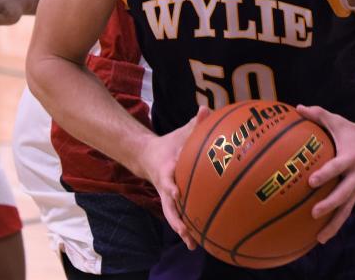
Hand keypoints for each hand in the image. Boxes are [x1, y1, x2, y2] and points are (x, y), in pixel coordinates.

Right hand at [136, 107, 210, 249]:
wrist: (147, 157)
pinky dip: (187, 228)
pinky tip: (199, 241)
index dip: (172, 187)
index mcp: (167, 170)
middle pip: (169, 207)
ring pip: (174, 216)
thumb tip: (206, 109)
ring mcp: (167, 197)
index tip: (177, 194)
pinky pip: (180, 216)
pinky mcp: (172, 202)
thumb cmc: (170, 144)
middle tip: (186, 232)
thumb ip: (195, 123)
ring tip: (193, 245)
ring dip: (182, 230)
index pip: (168, 180)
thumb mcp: (180, 132)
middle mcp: (166, 187)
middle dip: (177, 220)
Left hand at [297, 105, 354, 244]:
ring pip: (346, 210)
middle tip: (313, 212)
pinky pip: (345, 213)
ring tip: (319, 239)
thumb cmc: (351, 131)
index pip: (338, 167)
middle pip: (344, 194)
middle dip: (330, 204)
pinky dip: (335, 226)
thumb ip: (317, 114)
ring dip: (334, 225)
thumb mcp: (336, 120)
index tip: (311, 181)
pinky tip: (320, 238)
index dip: (326, 174)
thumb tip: (297, 108)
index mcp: (350, 157)